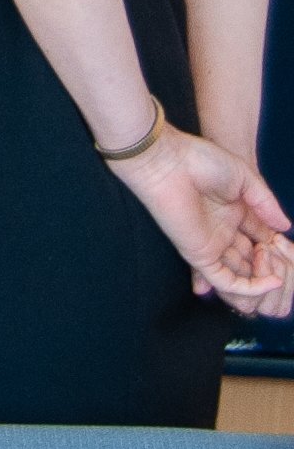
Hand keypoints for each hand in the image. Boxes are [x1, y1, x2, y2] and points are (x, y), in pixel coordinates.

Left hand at [115, 123, 293, 317]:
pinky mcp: (200, 256)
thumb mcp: (244, 178)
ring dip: (263, 278)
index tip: (290, 250)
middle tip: (284, 264)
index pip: (262, 239)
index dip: (278, 248)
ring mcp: (213, 245)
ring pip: (243, 275)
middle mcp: (224, 232)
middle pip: (254, 260)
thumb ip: (266, 204)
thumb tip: (286, 227)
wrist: (168, 161)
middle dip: (272, 265)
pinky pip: (226, 281)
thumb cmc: (200, 160)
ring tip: (278, 271)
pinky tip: (270, 281)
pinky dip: (249, 288)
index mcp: (234, 213)